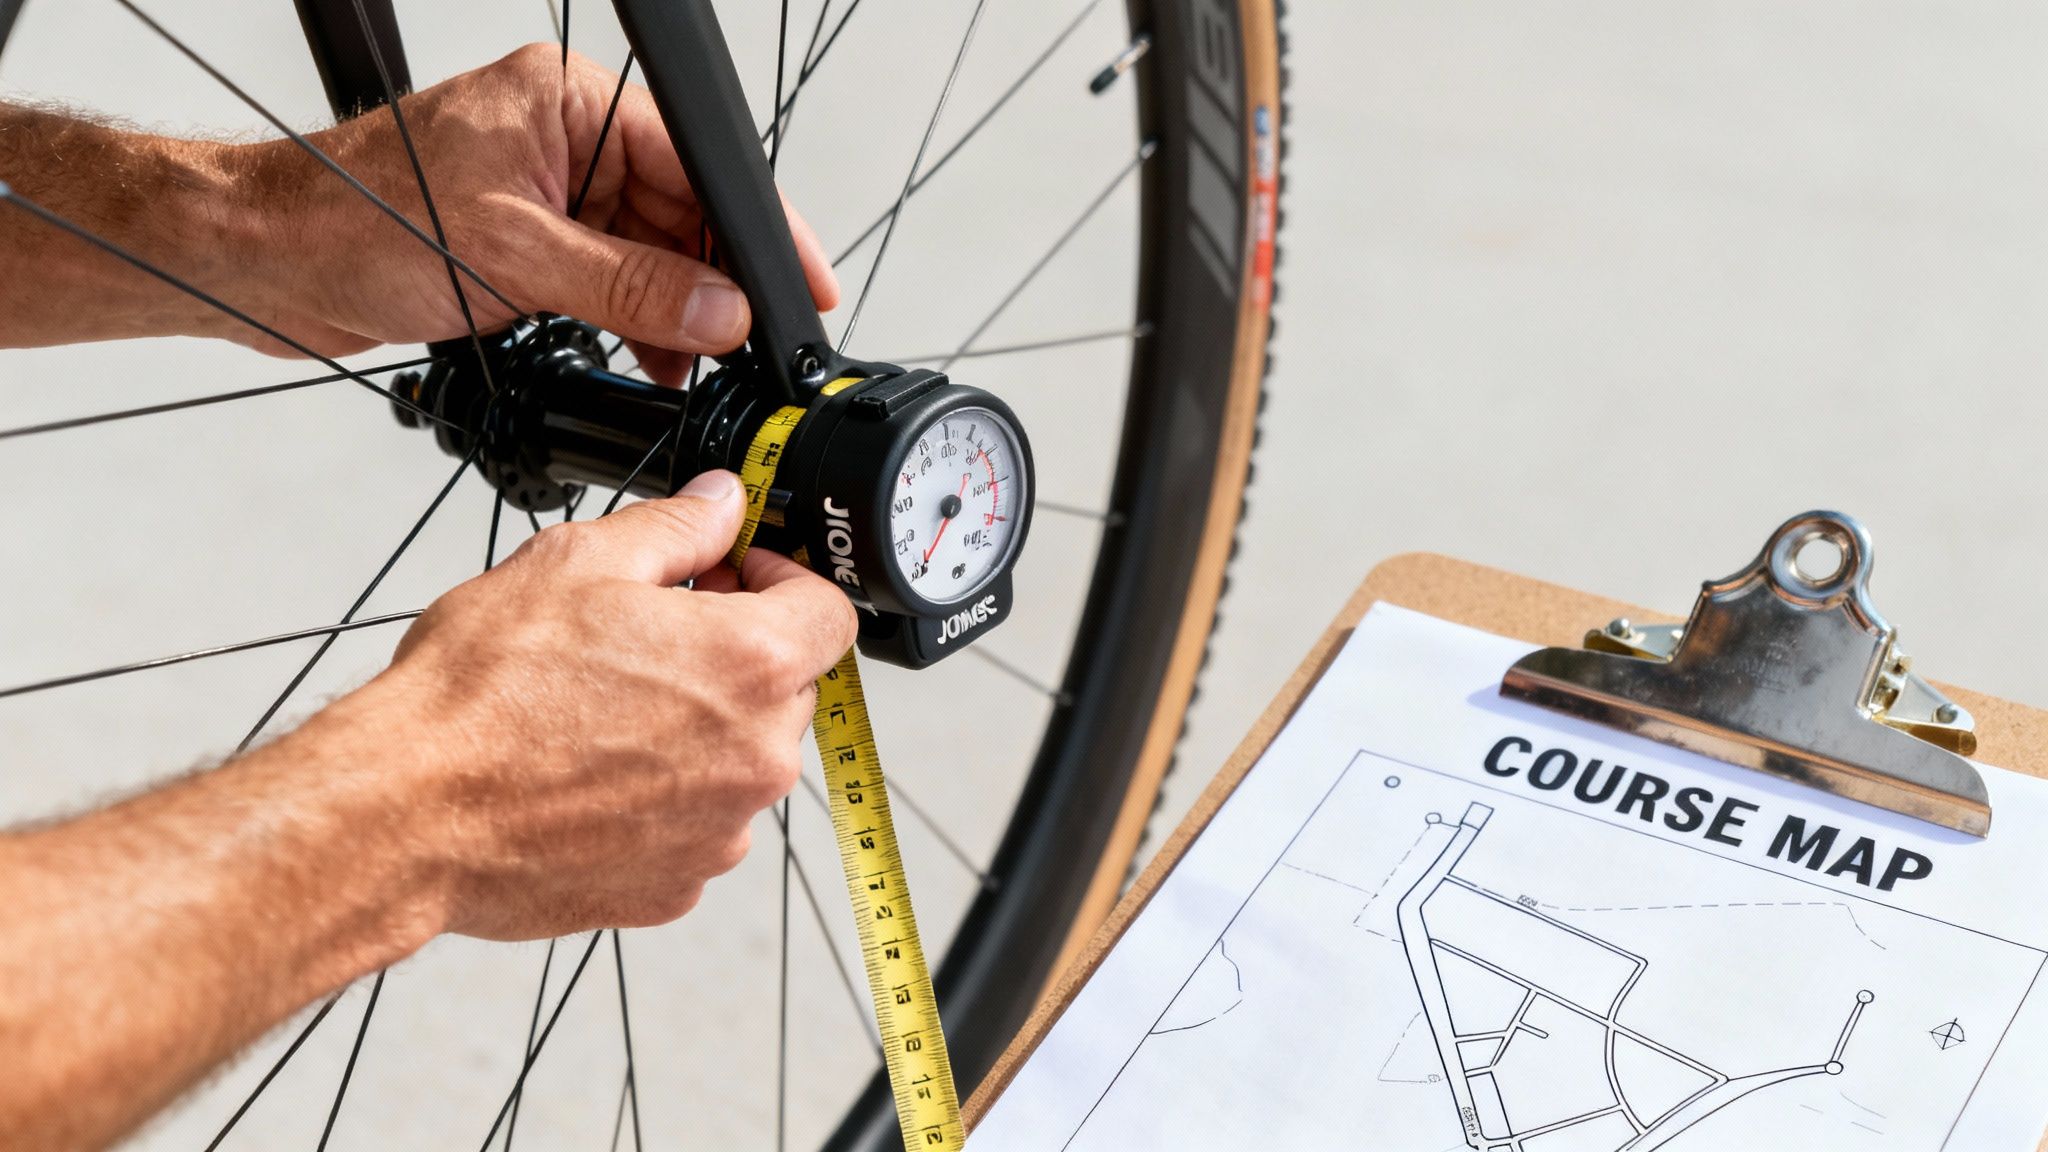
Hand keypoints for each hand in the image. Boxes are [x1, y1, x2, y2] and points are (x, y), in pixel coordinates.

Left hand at [241, 44, 838, 380]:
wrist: (266, 261)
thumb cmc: (356, 221)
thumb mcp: (515, 258)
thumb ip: (631, 288)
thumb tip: (718, 315)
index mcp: (569, 103)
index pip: (695, 164)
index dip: (755, 231)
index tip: (800, 287)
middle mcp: (566, 138)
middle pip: (682, 214)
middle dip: (713, 286)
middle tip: (743, 350)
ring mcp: (550, 191)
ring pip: (652, 256)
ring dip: (675, 316)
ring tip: (691, 369)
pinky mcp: (531, 241)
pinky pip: (613, 282)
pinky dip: (636, 325)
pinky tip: (652, 364)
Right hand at [353, 471, 855, 938]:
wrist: (407, 813)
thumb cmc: (480, 695)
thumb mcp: (577, 562)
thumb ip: (676, 527)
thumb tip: (722, 502)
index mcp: (750, 666)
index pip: (829, 612)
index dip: (782, 581)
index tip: (732, 577)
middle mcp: (755, 758)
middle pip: (787, 689)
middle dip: (737, 654)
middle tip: (652, 636)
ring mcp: (720, 833)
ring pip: (740, 761)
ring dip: (699, 730)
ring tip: (604, 709)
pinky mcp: (676, 886)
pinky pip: (695, 826)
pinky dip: (661, 799)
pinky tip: (589, 774)